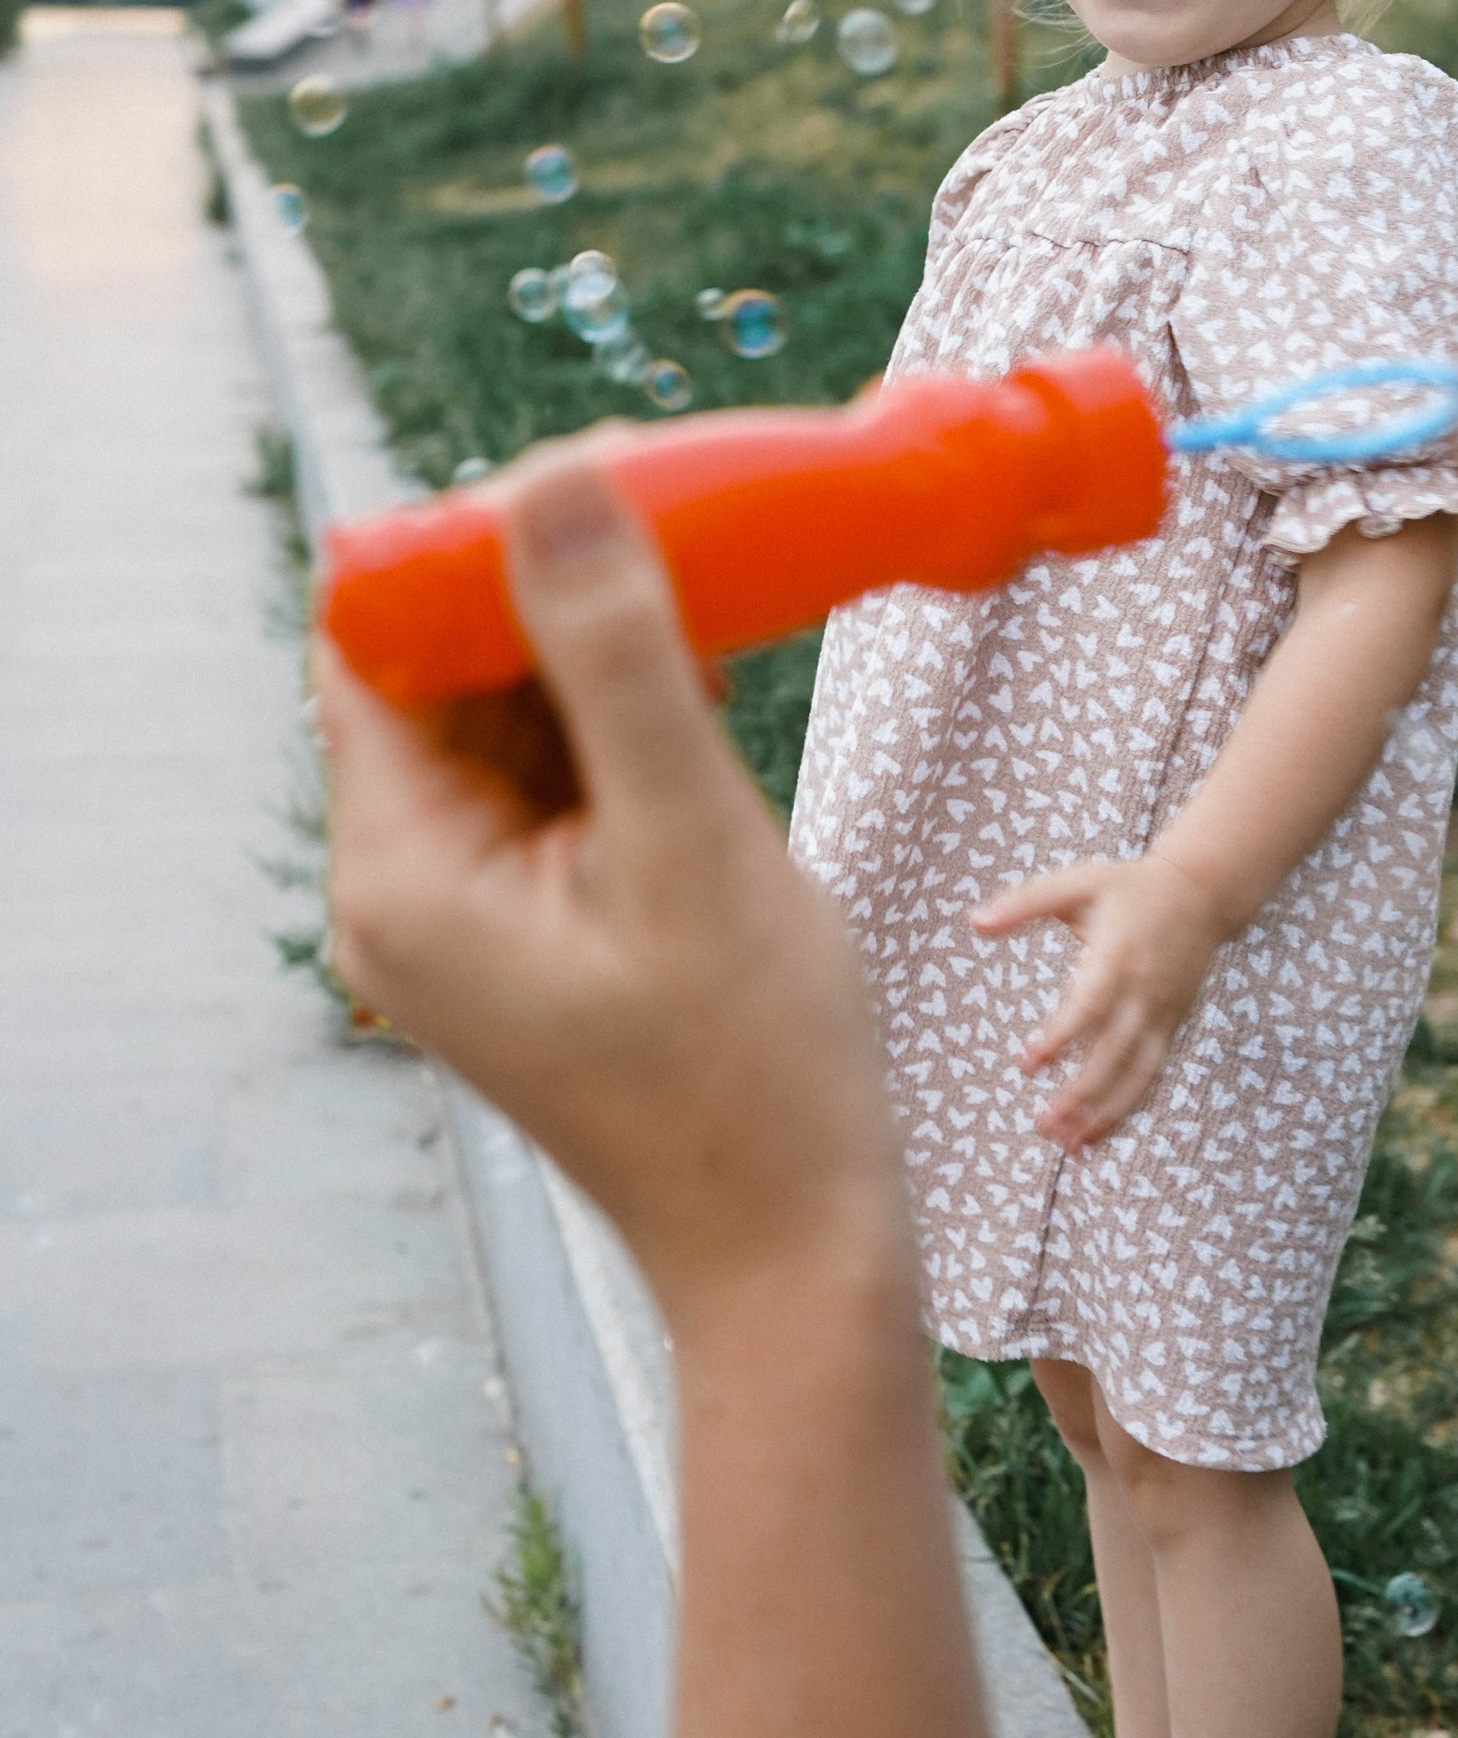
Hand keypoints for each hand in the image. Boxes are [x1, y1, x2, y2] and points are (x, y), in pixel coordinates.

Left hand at [318, 445, 914, 1346]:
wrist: (798, 1253)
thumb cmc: (756, 1078)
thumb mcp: (694, 841)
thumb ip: (616, 657)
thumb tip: (554, 484)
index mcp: (404, 872)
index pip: (380, 643)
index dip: (471, 546)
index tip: (593, 484)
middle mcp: (407, 892)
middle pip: (444, 674)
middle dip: (550, 585)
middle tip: (675, 509)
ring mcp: (469, 917)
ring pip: (509, 722)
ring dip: (595, 648)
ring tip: (710, 580)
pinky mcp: (535, 928)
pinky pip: (557, 785)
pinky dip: (620, 724)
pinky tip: (706, 678)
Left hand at [972, 852, 1227, 1149]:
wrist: (1203, 892)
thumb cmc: (1130, 886)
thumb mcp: (1077, 882)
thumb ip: (1024, 902)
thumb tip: (974, 923)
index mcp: (1117, 955)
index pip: (1089, 1006)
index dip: (1061, 1038)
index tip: (1028, 1064)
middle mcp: (1144, 991)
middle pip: (1114, 1053)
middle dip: (1081, 1093)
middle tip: (1042, 1124)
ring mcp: (1163, 1013)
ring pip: (1139, 1075)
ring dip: (1107, 1114)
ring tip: (1070, 1146)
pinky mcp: (1173, 1027)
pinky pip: (1152, 1075)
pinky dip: (1129, 1108)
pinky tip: (1097, 1134)